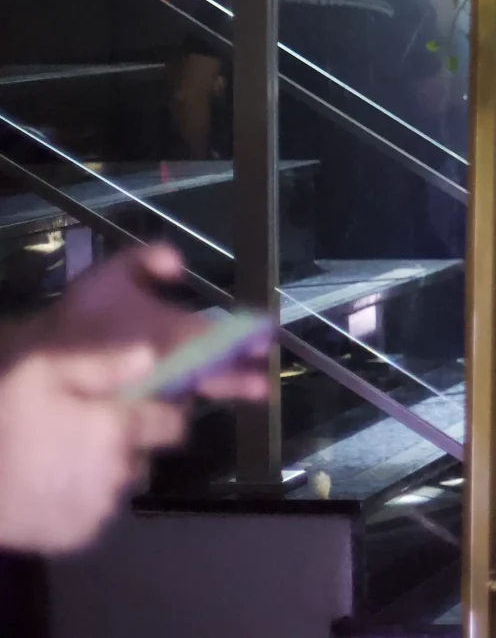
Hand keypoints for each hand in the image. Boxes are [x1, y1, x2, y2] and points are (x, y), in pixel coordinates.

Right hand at [0, 339, 179, 552]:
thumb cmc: (2, 423)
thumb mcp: (43, 375)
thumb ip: (104, 366)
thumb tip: (150, 359)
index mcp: (118, 430)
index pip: (172, 424)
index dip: (160, 415)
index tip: (140, 410)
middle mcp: (120, 471)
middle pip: (142, 454)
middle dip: (124, 444)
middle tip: (85, 435)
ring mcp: (100, 508)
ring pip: (117, 484)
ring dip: (102, 473)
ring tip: (61, 463)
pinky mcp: (79, 535)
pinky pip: (93, 511)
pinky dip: (80, 500)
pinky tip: (49, 488)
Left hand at [47, 245, 269, 403]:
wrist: (47, 350)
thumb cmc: (83, 315)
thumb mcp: (110, 277)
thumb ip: (144, 260)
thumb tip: (180, 263)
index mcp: (176, 331)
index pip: (215, 335)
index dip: (241, 336)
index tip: (264, 337)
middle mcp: (174, 360)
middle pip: (215, 368)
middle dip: (240, 373)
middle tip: (262, 379)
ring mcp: (158, 389)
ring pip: (197, 391)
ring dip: (224, 390)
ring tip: (250, 393)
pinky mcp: (137, 414)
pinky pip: (163, 418)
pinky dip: (176, 417)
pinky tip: (185, 414)